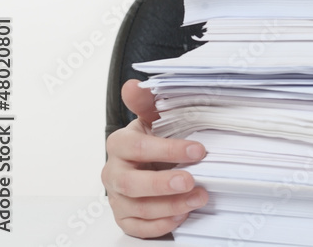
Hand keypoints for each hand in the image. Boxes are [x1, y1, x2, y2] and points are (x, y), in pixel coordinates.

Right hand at [102, 79, 208, 237]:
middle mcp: (114, 172)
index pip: (138, 148)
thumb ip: (145, 101)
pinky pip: (138, 227)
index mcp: (120, 144)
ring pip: (138, 208)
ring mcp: (117, 197)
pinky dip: (160, 225)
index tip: (198, 150)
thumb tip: (134, 85)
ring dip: (171, 206)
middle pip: (131, 183)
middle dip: (162, 184)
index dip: (168, 150)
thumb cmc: (151, 137)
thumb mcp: (151, 116)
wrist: (142, 160)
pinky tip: (181, 216)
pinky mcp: (124, 217)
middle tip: (191, 181)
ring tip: (199, 198)